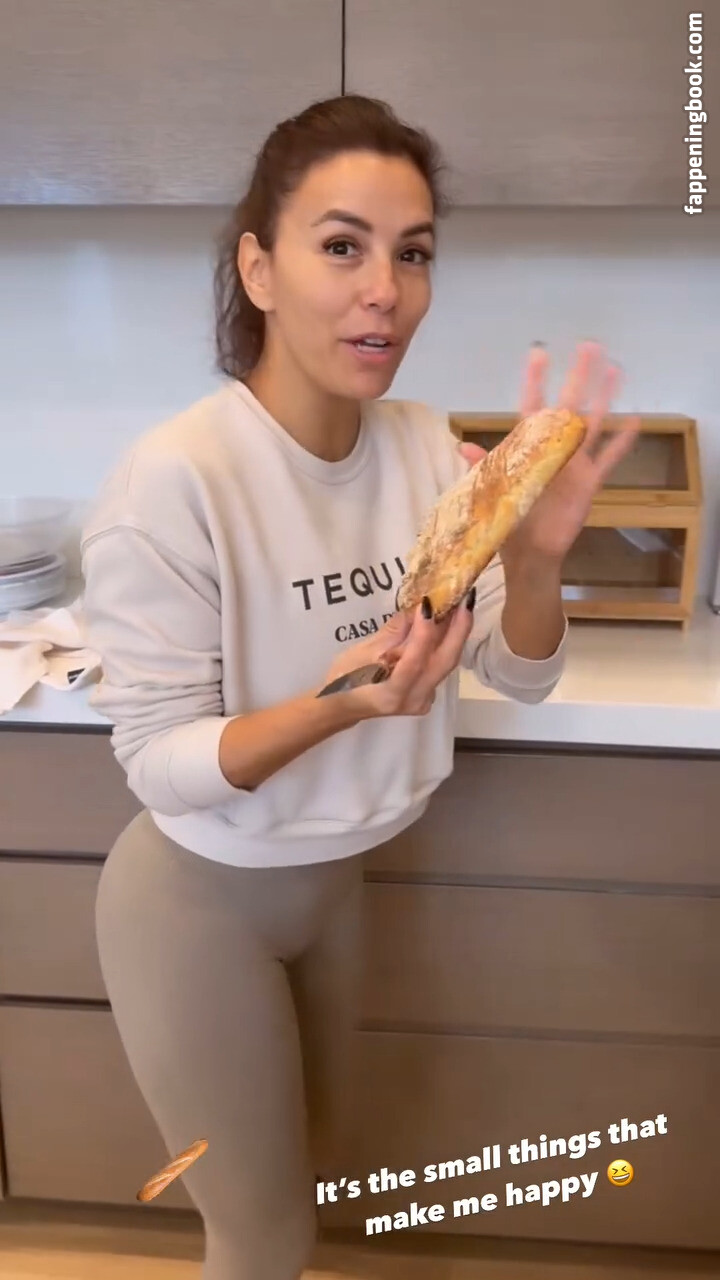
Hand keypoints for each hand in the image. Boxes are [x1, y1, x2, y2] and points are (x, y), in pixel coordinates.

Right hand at [318, 595, 475, 718]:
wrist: (343, 706)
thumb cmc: (344, 678)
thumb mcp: (363, 651)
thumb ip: (394, 632)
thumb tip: (417, 607)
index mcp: (392, 693)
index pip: (415, 661)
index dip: (425, 632)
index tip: (429, 603)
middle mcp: (414, 699)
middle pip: (445, 662)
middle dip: (459, 629)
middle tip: (465, 600)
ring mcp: (424, 699)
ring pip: (446, 663)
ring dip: (456, 634)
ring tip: (461, 606)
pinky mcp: (427, 694)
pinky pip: (441, 665)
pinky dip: (445, 644)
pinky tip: (448, 624)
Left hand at [457, 340, 640, 570]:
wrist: (529, 552)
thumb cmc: (508, 520)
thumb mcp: (491, 489)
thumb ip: (482, 465)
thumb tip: (461, 444)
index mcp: (528, 447)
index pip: (531, 405)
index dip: (535, 380)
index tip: (538, 352)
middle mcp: (554, 448)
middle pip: (569, 404)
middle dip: (578, 376)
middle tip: (589, 346)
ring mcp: (574, 462)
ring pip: (593, 422)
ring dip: (604, 398)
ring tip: (615, 370)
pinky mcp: (590, 481)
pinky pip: (609, 457)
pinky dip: (622, 441)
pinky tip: (635, 421)